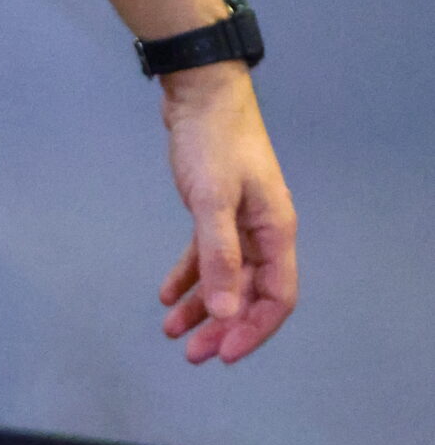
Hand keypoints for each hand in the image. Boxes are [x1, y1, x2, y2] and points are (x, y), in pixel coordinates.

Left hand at [158, 65, 297, 364]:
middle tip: (192, 354)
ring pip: (224, 278)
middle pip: (249, 294)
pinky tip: (167, 295)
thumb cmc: (212, 140)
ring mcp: (240, 221)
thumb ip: (219, 257)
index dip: (253, 330)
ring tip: (172, 332)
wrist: (199, 90)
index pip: (276, 298)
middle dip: (222, 326)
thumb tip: (226, 313)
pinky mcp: (215, 209)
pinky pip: (206, 255)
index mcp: (275, 231)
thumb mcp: (213, 199)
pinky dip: (189, 276)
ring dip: (201, 306)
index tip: (223, 353)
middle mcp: (263, 231)